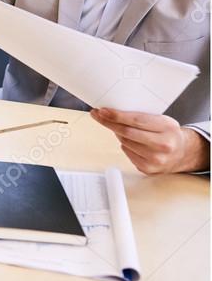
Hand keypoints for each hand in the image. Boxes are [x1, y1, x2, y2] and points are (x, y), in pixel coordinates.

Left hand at [91, 108, 209, 174]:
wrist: (182, 153)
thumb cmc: (167, 133)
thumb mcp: (161, 120)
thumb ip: (142, 117)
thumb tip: (113, 112)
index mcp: (167, 128)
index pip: (136, 120)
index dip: (116, 115)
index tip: (102, 111)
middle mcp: (163, 145)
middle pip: (127, 132)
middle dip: (109, 123)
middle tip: (98, 115)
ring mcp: (156, 159)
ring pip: (125, 143)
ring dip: (118, 134)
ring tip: (120, 128)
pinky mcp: (148, 169)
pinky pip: (127, 153)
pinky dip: (125, 145)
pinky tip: (130, 142)